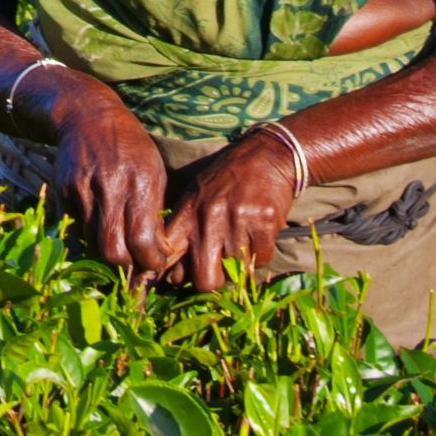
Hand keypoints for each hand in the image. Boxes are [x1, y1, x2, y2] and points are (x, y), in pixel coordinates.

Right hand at [26, 68, 180, 281]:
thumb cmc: (131, 146)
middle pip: (113, 251)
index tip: (156, 261)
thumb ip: (156, 210)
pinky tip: (100, 229)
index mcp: (141, 181)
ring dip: (107, 253)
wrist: (87, 116)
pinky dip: (89, 237)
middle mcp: (110, 186)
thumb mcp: (154, 170)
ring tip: (120, 247)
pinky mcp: (64, 192)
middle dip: (126, 267)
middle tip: (135, 264)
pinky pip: (76, 229)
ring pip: (93, 245)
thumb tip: (159, 252)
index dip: (151, 261)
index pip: (144, 240)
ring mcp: (83, 190)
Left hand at [168, 123, 305, 296]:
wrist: (267, 154)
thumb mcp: (197, 196)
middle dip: (214, 281)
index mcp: (188, 212)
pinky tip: (258, 234)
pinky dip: (261, 254)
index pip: (168, 256)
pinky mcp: (265, 222)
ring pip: (236, 271)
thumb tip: (173, 277)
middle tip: (221, 268)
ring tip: (243, 239)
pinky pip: (261, 260)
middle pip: (205, 280)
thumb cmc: (228, 179)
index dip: (172, 277)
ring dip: (241, 263)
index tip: (178, 281)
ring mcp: (238, 220)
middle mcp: (209, 217)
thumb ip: (184, 232)